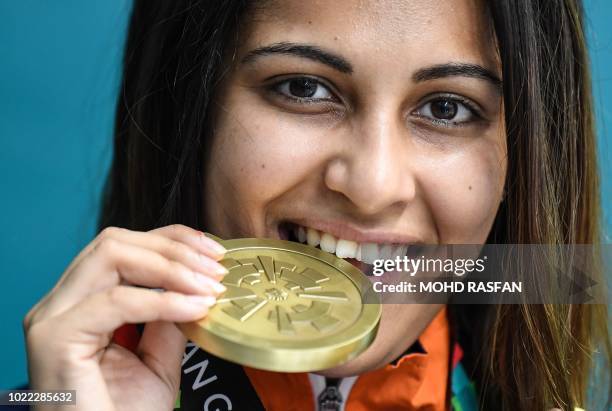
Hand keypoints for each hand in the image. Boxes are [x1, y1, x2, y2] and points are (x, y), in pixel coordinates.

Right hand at [23, 225, 227, 410]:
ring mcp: (53, 316)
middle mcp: (61, 303)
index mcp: (80, 302)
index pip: (124, 245)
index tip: (215, 251)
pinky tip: (195, 308)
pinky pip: (116, 300)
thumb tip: (196, 285)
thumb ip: (169, 318)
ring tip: (208, 286)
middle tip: (216, 269)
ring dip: (171, 266)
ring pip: (112, 256)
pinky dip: (162, 300)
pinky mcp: (56, 337)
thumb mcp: (158, 358)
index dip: (173, 240)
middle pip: (116, 242)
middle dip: (175, 248)